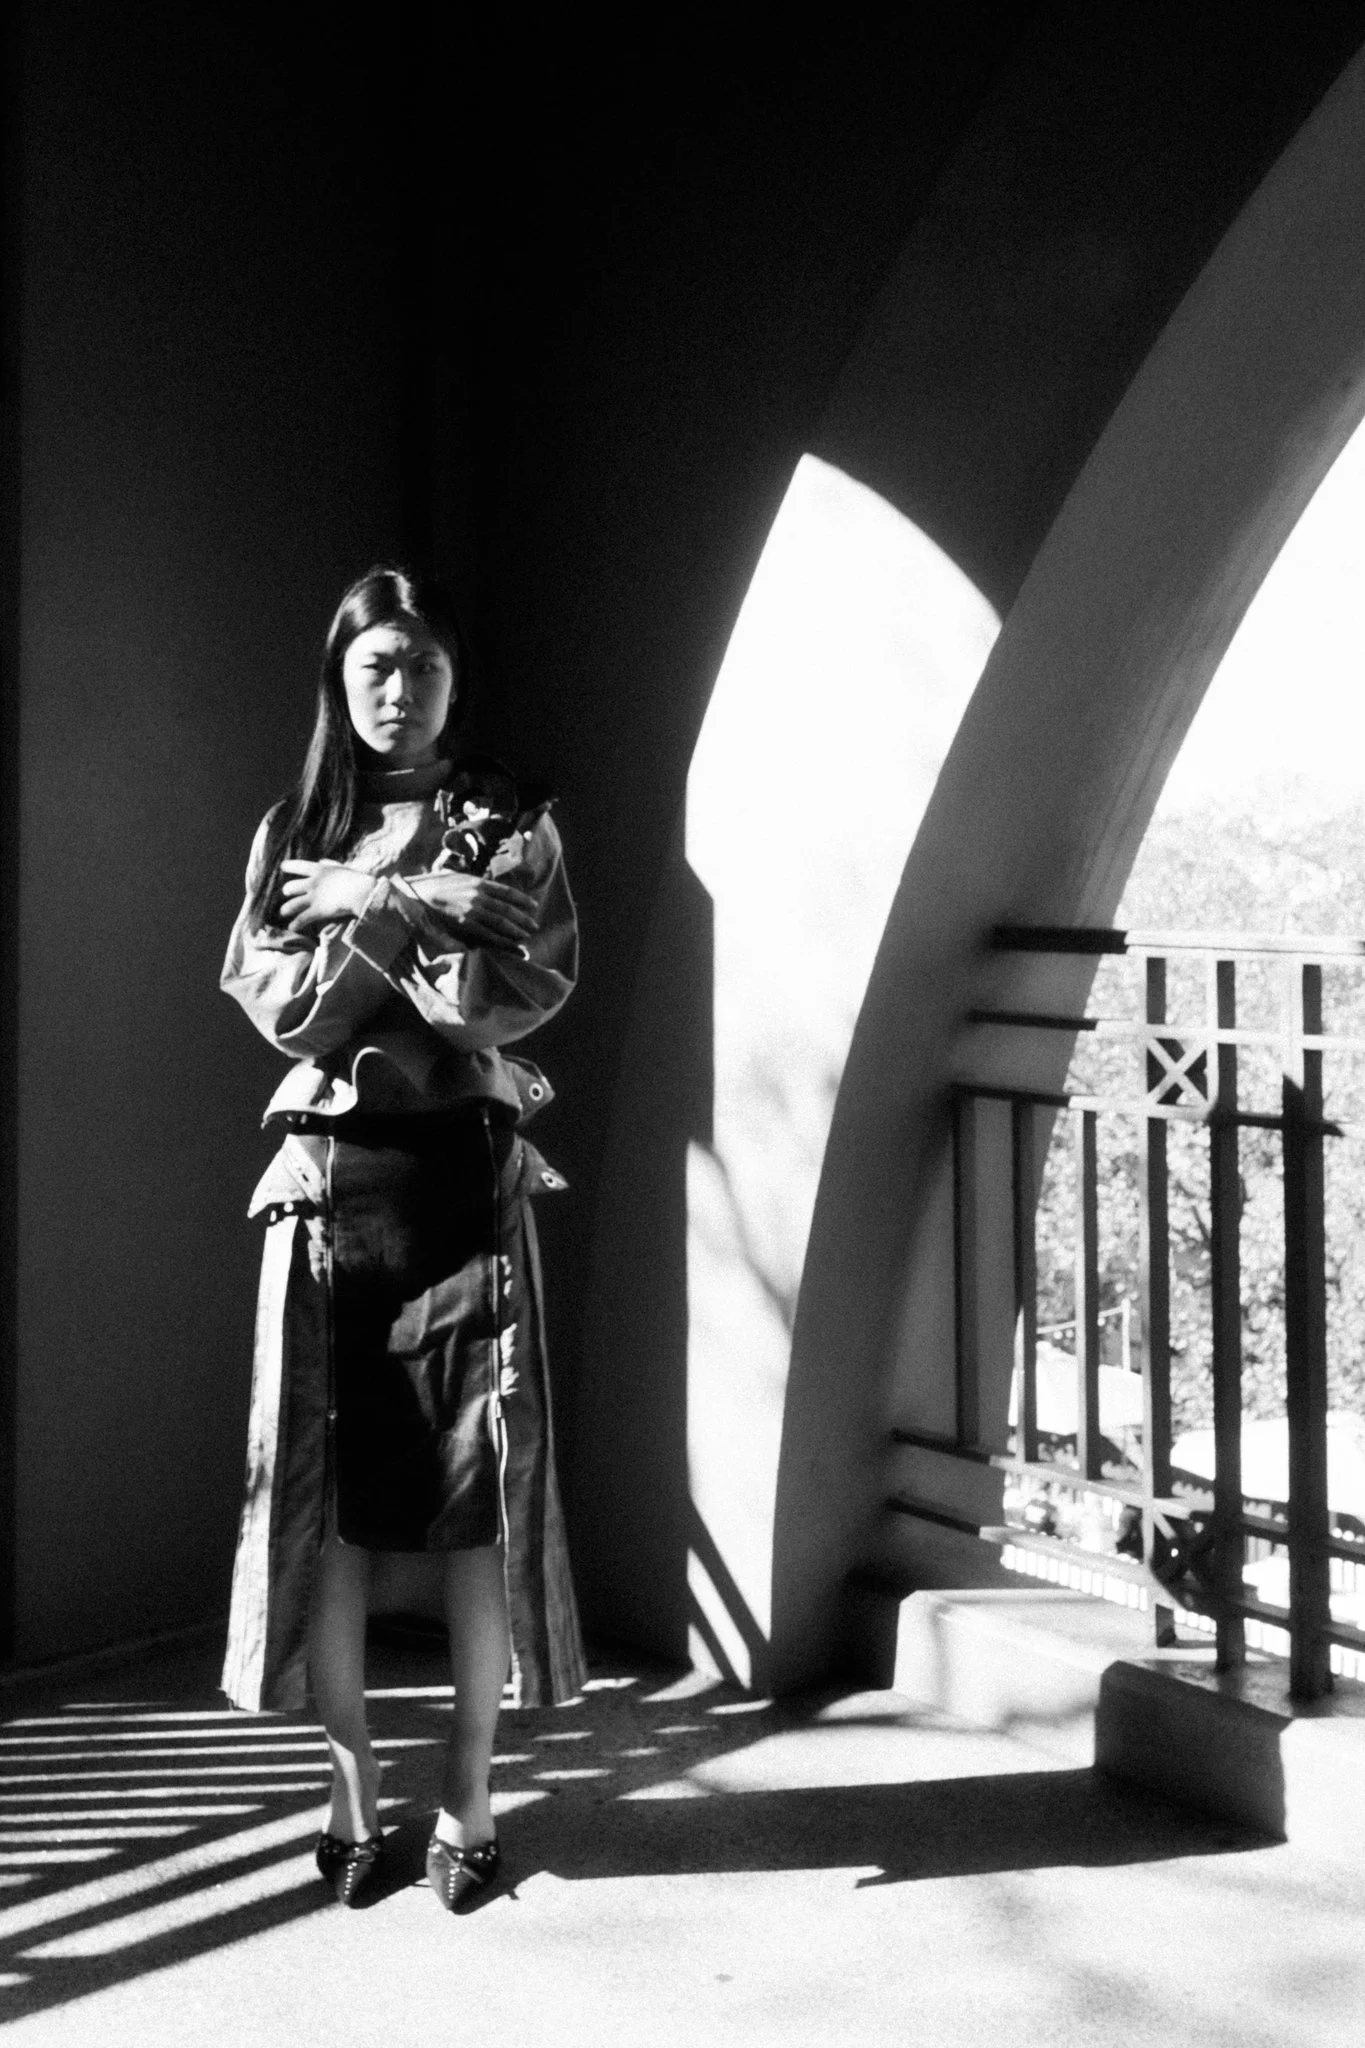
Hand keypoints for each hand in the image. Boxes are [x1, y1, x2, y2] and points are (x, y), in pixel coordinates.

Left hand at [278, 860, 373, 930]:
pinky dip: (295, 924)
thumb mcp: (342, 867)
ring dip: (286, 909)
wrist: (363, 892)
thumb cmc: (357, 880)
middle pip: (291, 887)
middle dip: (287, 891)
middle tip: (289, 894)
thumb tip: (322, 861)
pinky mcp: (318, 911)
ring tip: (283, 912)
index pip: (298, 866)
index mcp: (319, 870)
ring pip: (291, 905)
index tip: (283, 867)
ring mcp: (314, 897)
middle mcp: (313, 883)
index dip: (288, 866)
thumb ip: (330, 863)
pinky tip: (292, 927)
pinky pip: (301, 919)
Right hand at [408, 871, 539, 952]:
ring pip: (501, 922)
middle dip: (523, 918)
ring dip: (516, 930)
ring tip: (526, 936)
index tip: (533, 905)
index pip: (507, 891)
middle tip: (535, 926)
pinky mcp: (464, 925)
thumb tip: (484, 887)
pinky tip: (512, 945)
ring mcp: (472, 910)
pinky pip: (489, 935)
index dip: (522, 899)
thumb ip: (471, 883)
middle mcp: (477, 895)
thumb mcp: (454, 877)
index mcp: (476, 882)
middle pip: (508, 908)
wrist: (413, 896)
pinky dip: (503, 940)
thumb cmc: (431, 886)